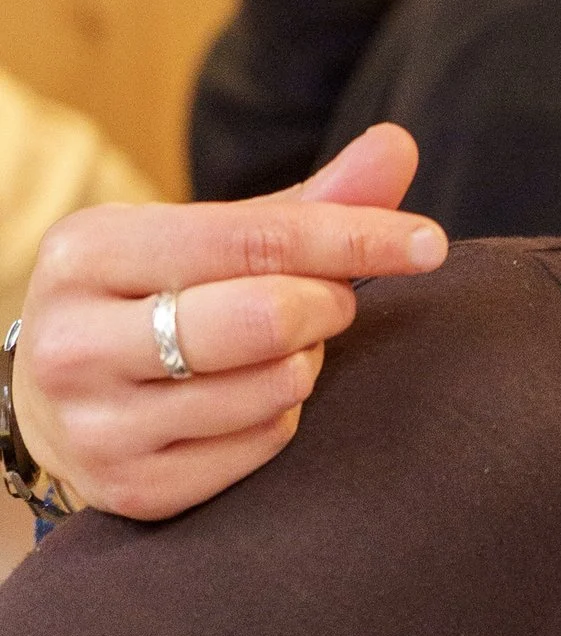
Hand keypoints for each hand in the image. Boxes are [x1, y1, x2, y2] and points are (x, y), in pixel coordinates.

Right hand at [11, 123, 445, 517]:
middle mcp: (75, 340)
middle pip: (266, 318)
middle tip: (328, 304)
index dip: (355, 237)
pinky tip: (250, 402)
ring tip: (278, 352)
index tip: (429, 244)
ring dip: (304, 366)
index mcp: (89, 251)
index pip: (255, 238)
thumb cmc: (152, 302)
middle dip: (325, 307)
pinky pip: (261, 448)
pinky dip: (280, 421)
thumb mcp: (202, 239)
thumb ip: (304, 203)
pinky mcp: (132, 489)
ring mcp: (97, 425)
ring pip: (272, 390)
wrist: (58, 405)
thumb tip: (397, 146)